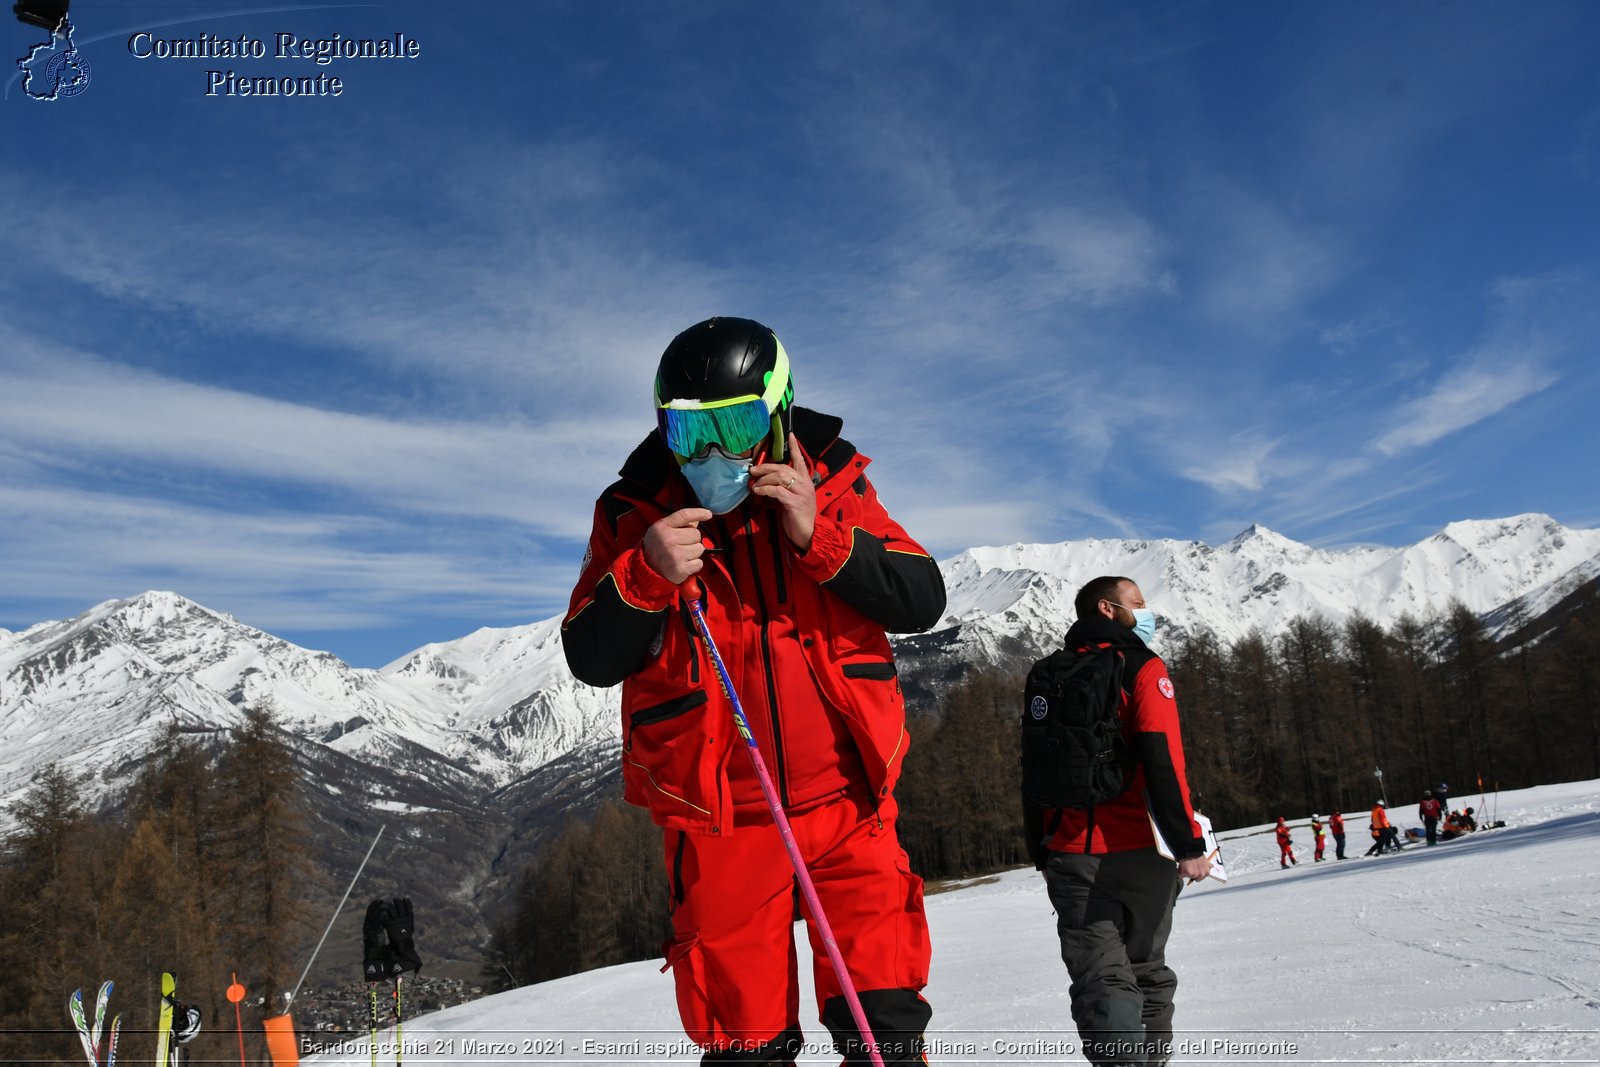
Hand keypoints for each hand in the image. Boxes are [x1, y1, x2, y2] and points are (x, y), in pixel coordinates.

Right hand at [643, 507, 713, 584]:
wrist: (645, 567)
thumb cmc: (656, 547)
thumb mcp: (662, 529)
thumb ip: (678, 523)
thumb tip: (697, 520)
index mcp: (663, 527)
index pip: (685, 515)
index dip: (699, 513)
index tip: (708, 514)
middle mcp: (668, 540)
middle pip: (696, 534)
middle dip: (692, 540)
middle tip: (681, 545)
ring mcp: (675, 555)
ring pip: (699, 549)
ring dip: (694, 553)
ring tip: (682, 555)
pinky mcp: (680, 569)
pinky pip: (699, 563)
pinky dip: (694, 565)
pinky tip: (684, 564)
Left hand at [749, 434, 815, 551]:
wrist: (808, 533)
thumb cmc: (798, 516)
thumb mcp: (792, 497)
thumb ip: (784, 487)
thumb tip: (766, 480)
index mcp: (805, 481)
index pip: (800, 460)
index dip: (795, 447)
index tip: (791, 434)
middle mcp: (805, 484)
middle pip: (783, 468)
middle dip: (766, 467)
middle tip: (753, 470)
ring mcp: (801, 493)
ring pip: (780, 477)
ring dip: (764, 479)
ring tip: (754, 483)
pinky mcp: (795, 503)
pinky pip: (777, 491)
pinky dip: (765, 489)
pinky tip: (758, 491)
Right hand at [1177, 855, 1211, 883]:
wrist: (1190, 849)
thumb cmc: (1197, 853)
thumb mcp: (1205, 860)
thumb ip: (1208, 865)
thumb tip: (1212, 866)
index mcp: (1206, 872)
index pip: (1201, 877)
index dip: (1196, 872)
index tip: (1194, 869)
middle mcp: (1201, 875)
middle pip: (1194, 878)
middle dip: (1192, 874)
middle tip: (1189, 866)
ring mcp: (1194, 875)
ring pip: (1187, 877)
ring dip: (1185, 872)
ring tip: (1185, 864)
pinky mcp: (1187, 873)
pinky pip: (1180, 875)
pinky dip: (1179, 871)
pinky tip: (1181, 865)